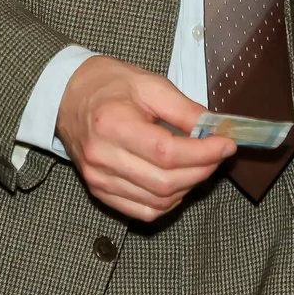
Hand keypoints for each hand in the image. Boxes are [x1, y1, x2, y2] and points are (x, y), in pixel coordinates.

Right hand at [53, 54, 235, 222]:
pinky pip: (143, 211)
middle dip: (202, 170)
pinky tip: (179, 182)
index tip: (226, 144)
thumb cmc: (107, 84)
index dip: (203, 153)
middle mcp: (102, 157)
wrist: (67, 95)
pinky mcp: (99, 191)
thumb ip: (184, 109)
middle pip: (164, 182)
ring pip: (157, 201)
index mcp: (112, 125)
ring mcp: (99, 179)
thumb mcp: (148, 84)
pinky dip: (168, 201)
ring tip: (200, 164)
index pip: (166, 153)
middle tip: (218, 154)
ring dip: (188, 187)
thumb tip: (216, 129)